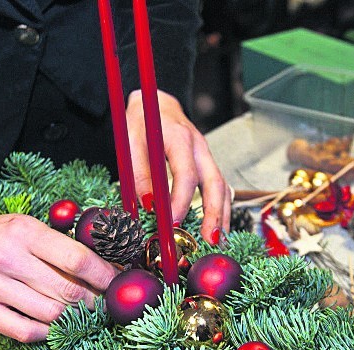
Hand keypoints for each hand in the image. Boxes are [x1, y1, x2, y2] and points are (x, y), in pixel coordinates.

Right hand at [0, 213, 118, 342]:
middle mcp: (6, 257)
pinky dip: (48, 332)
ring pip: (51, 313)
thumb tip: (110, 270)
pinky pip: (25, 331)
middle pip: (67, 290)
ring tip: (86, 313)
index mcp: (25, 232)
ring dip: (76, 317)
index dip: (104, 276)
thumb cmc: (6, 236)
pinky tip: (58, 325)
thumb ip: (68, 247)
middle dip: (95, 301)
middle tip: (106, 303)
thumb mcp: (35, 228)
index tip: (118, 284)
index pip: (77, 260)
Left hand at [126, 89, 231, 243]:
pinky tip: (217, 228)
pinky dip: (221, 209)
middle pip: (215, 183)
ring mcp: (207, 156)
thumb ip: (139, 172)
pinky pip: (220, 188)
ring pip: (222, 187)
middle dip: (214, 213)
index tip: (171, 222)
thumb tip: (149, 204)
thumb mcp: (131, 141)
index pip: (186, 174)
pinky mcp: (207, 164)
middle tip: (209, 239)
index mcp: (181, 138)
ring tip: (217, 241)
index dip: (181, 201)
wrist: (156, 104)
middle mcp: (200, 147)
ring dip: (221, 216)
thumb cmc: (141, 122)